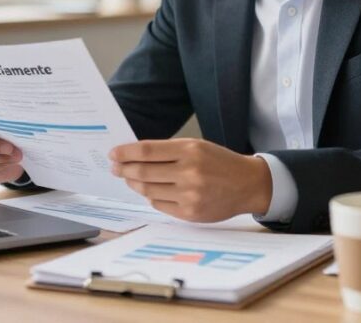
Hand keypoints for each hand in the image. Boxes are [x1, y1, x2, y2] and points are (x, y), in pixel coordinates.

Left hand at [109, 138, 272, 221]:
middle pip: (143, 172)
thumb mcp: (197, 147)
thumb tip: (134, 156)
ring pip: (148, 190)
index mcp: (190, 150)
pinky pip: (159, 205)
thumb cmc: (219, 162)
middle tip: (115, 167)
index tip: (113, 153)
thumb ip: (168, 151)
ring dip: (134, 184)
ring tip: (129, 179)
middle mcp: (189, 172)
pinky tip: (150, 192)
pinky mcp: (190, 213)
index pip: (147, 151)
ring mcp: (189, 195)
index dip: (126, 153)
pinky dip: (151, 197)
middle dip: (124, 169)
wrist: (247, 184)